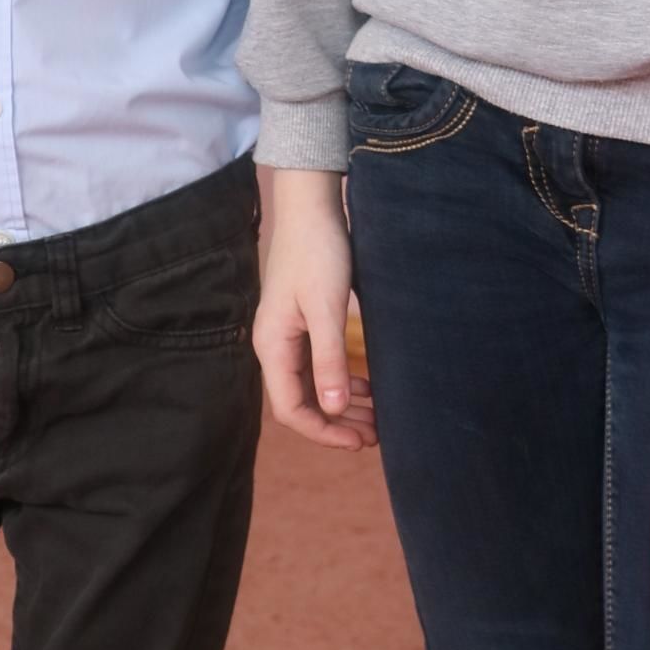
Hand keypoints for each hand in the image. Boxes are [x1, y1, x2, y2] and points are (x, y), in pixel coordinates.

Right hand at [252, 168, 377, 451]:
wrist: (311, 208)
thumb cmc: (318, 253)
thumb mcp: (327, 308)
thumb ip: (329, 359)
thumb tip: (334, 408)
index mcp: (272, 346)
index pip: (291, 409)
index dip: (323, 433)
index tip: (359, 442)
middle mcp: (275, 346)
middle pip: (301, 402)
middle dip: (337, 424)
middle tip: (375, 436)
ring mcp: (288, 335)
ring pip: (312, 386)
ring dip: (342, 405)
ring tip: (376, 418)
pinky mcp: (303, 323)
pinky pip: (319, 366)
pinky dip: (342, 381)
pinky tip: (367, 386)